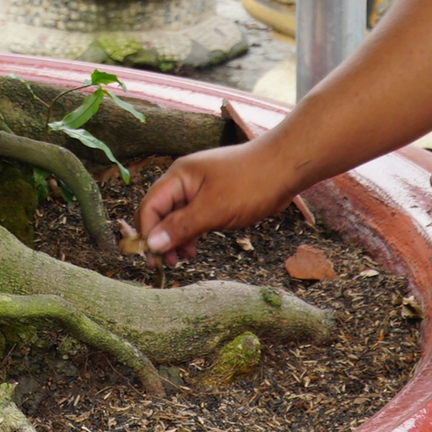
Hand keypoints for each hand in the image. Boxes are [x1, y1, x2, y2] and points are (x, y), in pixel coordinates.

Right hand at [135, 141, 298, 261]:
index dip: (146, 233)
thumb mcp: (213, 209)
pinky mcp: (214, 197)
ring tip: (182, 259)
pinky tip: (194, 248)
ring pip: (177, 216)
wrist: (285, 167)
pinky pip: (193, 216)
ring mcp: (200, 188)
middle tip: (167, 264)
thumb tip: (152, 244)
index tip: (152, 259)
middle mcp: (184, 181)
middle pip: (160, 212)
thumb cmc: (250, 183)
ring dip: (175, 238)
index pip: (149, 206)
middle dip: (160, 238)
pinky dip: (190, 233)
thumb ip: (181, 227)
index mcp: (178, 177)